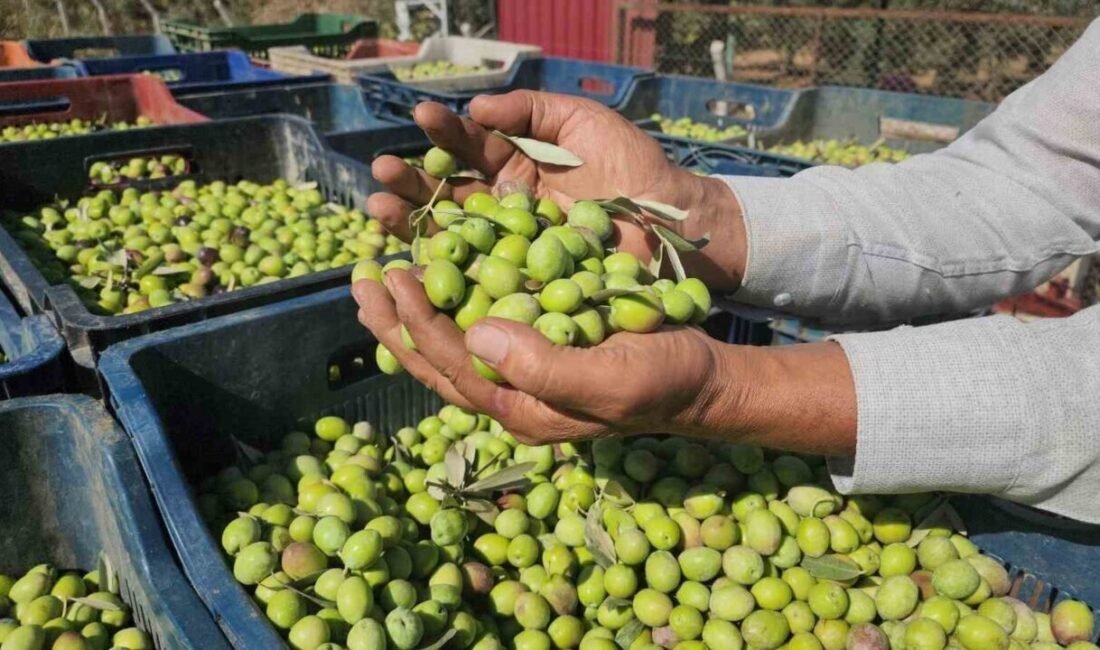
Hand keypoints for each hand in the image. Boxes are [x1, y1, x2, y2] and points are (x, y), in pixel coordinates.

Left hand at [353, 268, 740, 442]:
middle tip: (361, 277)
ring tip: (380, 276)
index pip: (453, 364)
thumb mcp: (609, 378)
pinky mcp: (538, 348)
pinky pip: (481, 328)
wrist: (699, 378)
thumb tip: (477, 335)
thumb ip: (543, 367)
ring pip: (452, 345)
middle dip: (394, 321)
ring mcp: (523, 373)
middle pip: (436, 360)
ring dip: (413, 312)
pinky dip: (454, 301)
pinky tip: (438, 275)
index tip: (391, 273)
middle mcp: (511, 394)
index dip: (417, 320)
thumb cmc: (661, 380)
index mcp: (520, 407)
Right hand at [366, 90, 746, 290]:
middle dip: (412, 181)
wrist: (671, 222)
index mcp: (517, 163)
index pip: (469, 148)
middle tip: (381, 171)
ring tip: (377, 209)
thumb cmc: (633, 167)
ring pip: (450, 233)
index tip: (422, 116)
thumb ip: (532, 109)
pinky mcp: (519, 281)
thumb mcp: (582, 123)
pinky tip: (407, 260)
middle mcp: (504, 205)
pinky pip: (474, 274)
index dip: (445, 133)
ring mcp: (509, 245)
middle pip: (447, 192)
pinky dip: (439, 269)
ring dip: (412, 222)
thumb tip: (477, 106)